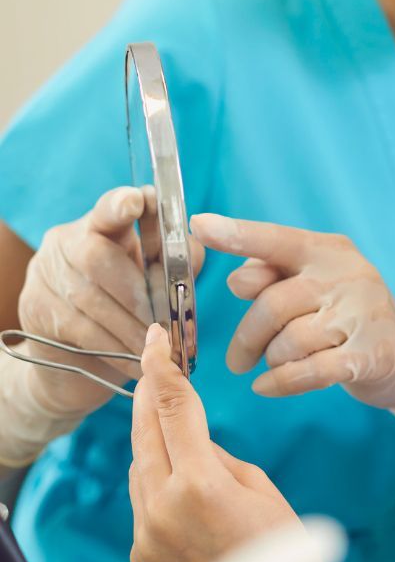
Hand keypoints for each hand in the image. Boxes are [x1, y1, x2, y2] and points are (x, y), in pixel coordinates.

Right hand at [18, 187, 204, 414]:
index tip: (138, 201)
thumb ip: (176, 262)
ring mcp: (45, 274)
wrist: (74, 358)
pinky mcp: (34, 309)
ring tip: (157, 345)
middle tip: (163, 322)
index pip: (109, 208)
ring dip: (130, 326)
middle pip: (97, 258)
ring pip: (90, 299)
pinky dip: (115, 347)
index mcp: (101, 225)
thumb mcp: (153, 279)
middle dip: (136, 293)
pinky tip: (137, 360)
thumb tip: (193, 253)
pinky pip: (80, 329)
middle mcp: (66, 242)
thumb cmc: (125, 308)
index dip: (122, 205)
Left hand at [129, 324, 301, 561]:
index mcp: (200, 483)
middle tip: (154, 363)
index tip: (154, 341)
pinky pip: (142, 500)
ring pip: (139, 466)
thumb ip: (217, 458)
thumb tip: (192, 442)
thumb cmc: (283, 551)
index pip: (172, 409)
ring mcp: (147, 533)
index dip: (160, 368)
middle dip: (148, 394)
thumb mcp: (259, 487)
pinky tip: (180, 475)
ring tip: (172, 418)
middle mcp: (163, 506)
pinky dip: (156, 478)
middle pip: (144, 432)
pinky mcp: (142, 553)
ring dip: (152, 437)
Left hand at [190, 214, 394, 405]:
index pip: (277, 240)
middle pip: (273, 304)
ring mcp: (365, 314)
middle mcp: (350, 275)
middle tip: (237, 360)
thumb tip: (237, 279)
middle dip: (247, 337)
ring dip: (271, 360)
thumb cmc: (346, 317)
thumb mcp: (312, 287)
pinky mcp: (373, 354)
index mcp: (328, 250)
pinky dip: (281, 383)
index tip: (199, 226)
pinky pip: (309, 371)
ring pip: (289, 341)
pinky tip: (267, 387)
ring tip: (276, 365)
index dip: (238, 234)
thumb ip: (272, 277)